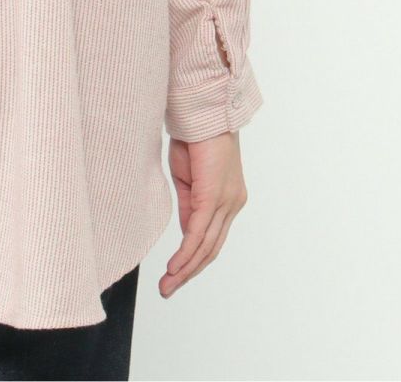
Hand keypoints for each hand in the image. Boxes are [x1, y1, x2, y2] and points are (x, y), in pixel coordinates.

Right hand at [159, 130, 247, 297]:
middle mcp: (233, 203)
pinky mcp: (213, 197)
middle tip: (169, 289)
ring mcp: (226, 202)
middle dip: (189, 272)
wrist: (200, 112)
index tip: (175, 274)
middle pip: (211, 249)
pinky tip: (174, 267)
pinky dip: (186, 253)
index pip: (211, 238)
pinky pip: (198, 233)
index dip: (194, 258)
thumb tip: (186, 232)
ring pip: (206, 246)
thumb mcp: (187, 178)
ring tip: (167, 285)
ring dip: (185, 269)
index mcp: (228, 199)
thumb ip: (190, 206)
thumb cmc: (193, 136)